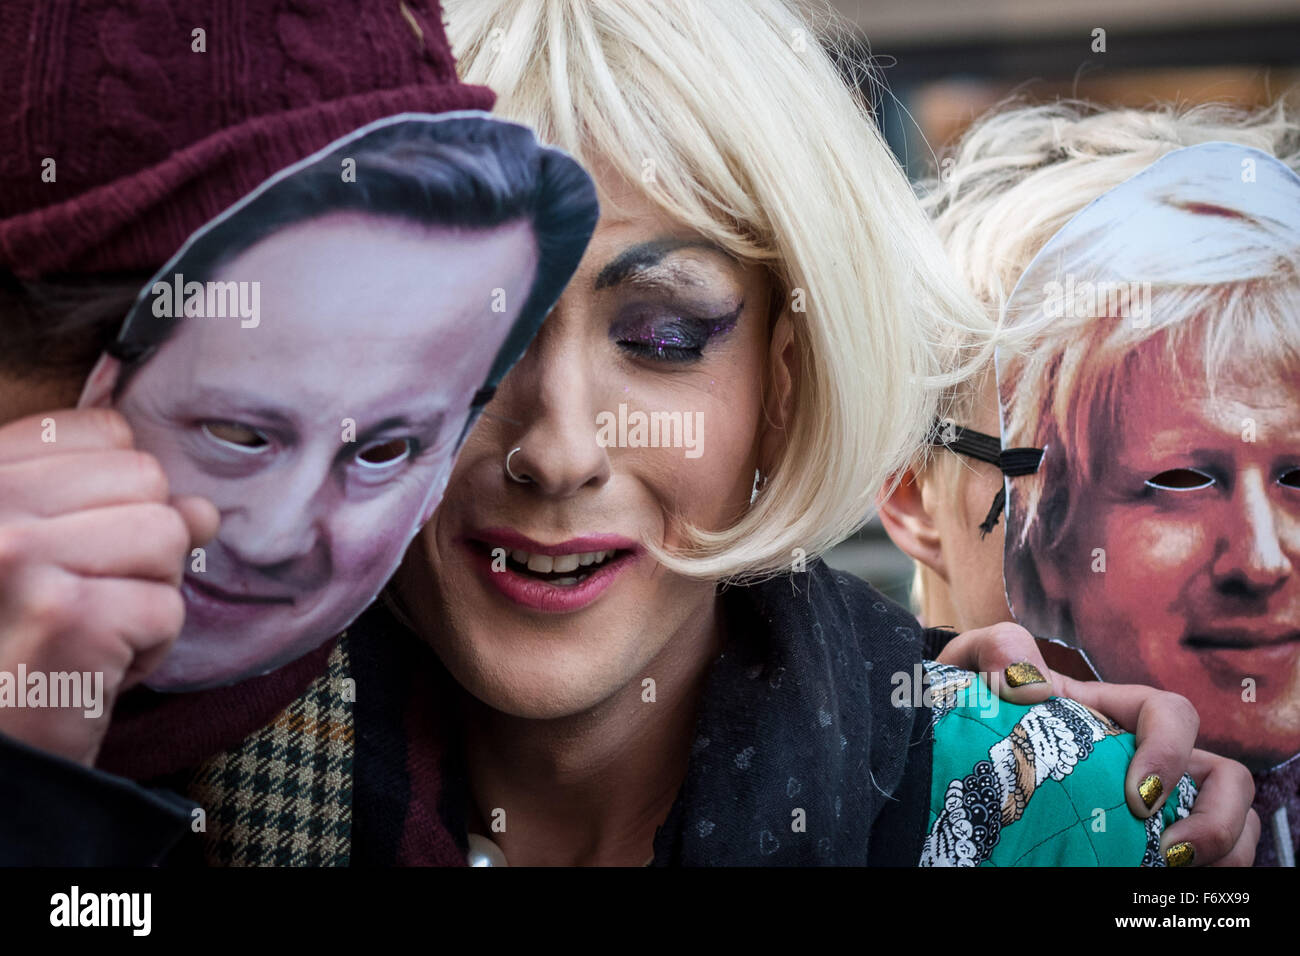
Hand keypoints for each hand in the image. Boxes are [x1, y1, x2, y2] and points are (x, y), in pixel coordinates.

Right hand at [0, 409, 217, 765]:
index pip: (103, 432)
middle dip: (138, 549)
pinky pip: (169, 605)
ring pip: (168, 536)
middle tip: (77, 604)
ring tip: (87, 635)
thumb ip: (111, 507)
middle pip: (147, 481)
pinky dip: (148, 649)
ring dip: (147, 597)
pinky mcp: (68, 617)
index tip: (71, 554)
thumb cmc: (11, 650)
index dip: (117, 496)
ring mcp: (20, 556)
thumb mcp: (39, 557)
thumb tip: (203, 505)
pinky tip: (91, 671)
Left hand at [936, 621, 1256, 865]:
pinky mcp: (1132, 840)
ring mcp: (1146, 803)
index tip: (1137, 796)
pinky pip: (1191, 860)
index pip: (1172, 714)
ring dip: (1222, 852)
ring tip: (1173, 872)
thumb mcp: (977, 666)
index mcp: (1114, 712)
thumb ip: (997, 649)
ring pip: (1224, 823)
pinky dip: (1194, 875)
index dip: (1171, 750)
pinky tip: (1153, 883)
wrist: (951, 748)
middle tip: (1172, 851)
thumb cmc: (977, 703)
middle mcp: (1143, 758)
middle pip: (1225, 779)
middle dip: (1220, 818)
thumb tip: (1023, 679)